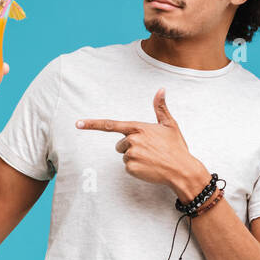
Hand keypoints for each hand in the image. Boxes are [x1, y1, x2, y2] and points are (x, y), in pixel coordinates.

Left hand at [75, 88, 207, 197]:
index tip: (78, 124)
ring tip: (151, 159)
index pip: (111, 125)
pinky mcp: (132, 168)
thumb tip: (161, 89)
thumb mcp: (170, 125)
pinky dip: (137, 169)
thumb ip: (161, 108)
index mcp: (138, 127)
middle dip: (130, 148)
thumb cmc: (176, 147)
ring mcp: (131, 155)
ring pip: (125, 157)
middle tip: (149, 151)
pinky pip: (128, 168)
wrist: (182, 169)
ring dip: (135, 159)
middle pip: (120, 145)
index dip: (92, 124)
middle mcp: (132, 140)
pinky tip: (149, 168)